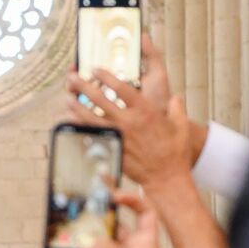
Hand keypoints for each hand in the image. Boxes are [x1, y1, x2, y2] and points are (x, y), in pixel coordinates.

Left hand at [65, 35, 206, 190]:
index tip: (96, 70)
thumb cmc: (175, 152)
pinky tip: (73, 125)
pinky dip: (81, 130)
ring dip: (77, 108)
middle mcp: (128, 121)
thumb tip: (176, 98)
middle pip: (100, 100)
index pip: (121, 87)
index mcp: (145, 111)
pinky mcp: (113, 150)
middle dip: (84, 87)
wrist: (166, 177)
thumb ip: (177, 109)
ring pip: (91, 118)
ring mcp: (118, 136)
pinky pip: (93, 138)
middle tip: (72, 79)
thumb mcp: (181, 126)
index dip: (106, 76)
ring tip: (67, 99)